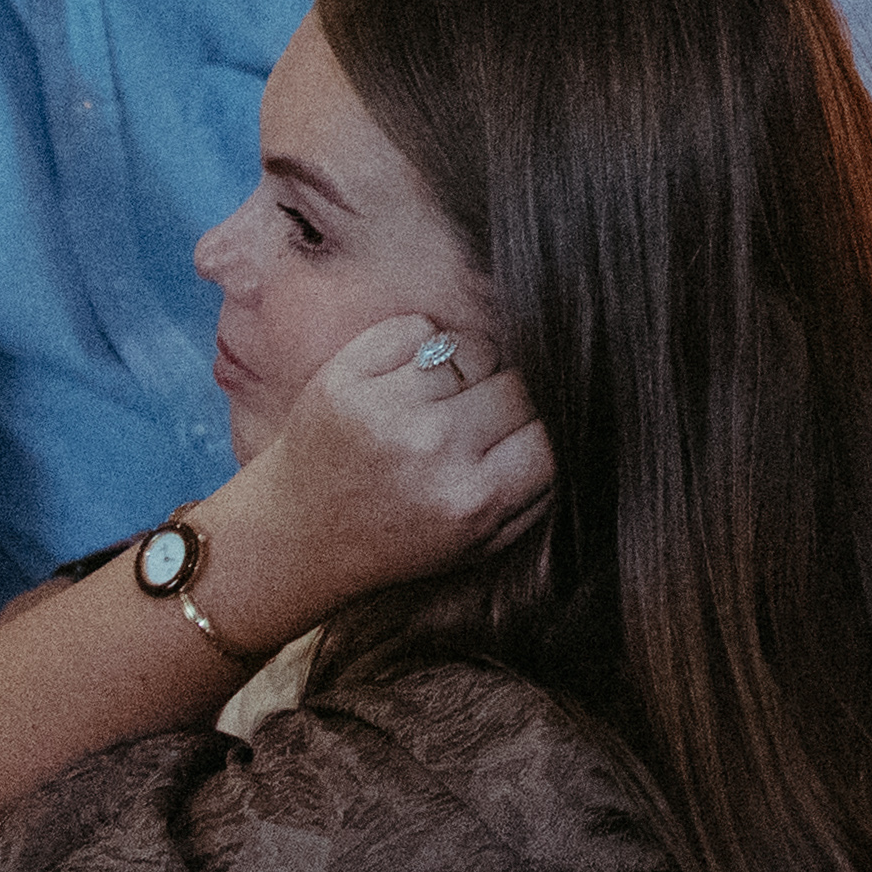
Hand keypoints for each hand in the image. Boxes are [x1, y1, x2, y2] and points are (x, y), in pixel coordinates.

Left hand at [192, 312, 547, 625]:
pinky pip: (418, 326)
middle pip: (519, 385)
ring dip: (468, 369)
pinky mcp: (346, 375)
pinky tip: (402, 383)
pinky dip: (418, 345)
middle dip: (505, 402)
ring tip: (440, 402)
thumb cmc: (394, 541)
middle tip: (475, 425)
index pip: (550, 434)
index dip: (539, 432)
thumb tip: (579, 428)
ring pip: (475, 349)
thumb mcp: (477, 545)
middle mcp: (432, 449)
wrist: (292, 539)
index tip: (519, 440)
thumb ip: (535, 492)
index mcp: (471, 499)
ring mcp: (386, 408)